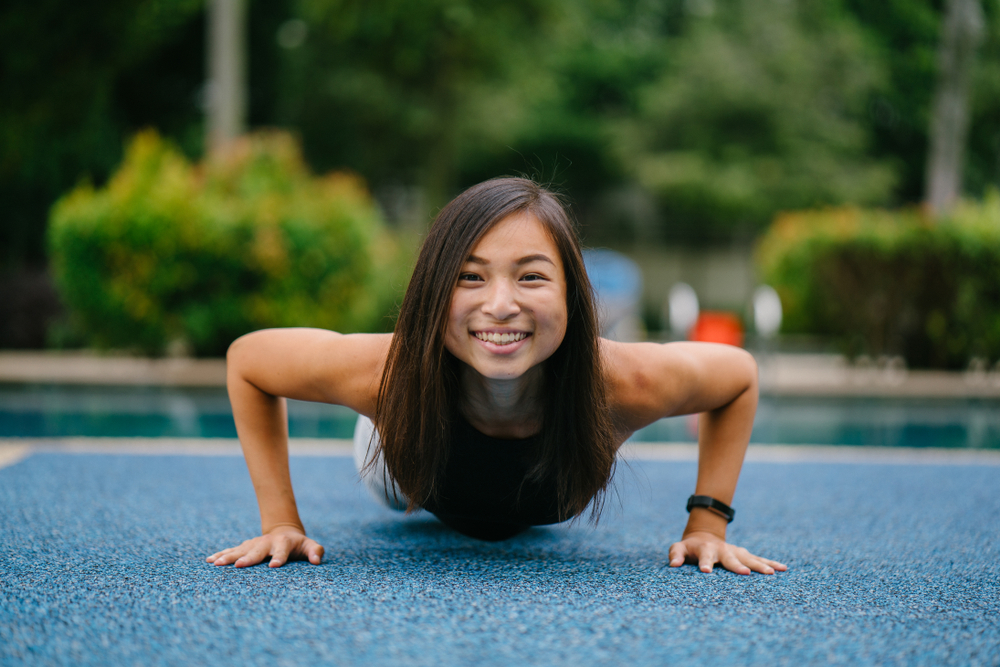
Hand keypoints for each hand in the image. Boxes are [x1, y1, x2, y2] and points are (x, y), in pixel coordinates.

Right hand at [206, 525, 324, 567]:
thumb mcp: (310, 546)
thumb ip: (315, 551)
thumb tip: (317, 560)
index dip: (279, 557)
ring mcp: (254, 544)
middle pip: (257, 550)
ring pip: (240, 549)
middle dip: (248, 558)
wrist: (284, 531)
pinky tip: (210, 560)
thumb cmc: (299, 544)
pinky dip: (221, 554)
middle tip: (239, 565)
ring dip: (229, 556)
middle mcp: (267, 542)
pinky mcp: (245, 547)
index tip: (274, 566)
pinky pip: (232, 550)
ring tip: (216, 563)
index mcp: (284, 543)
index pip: (283, 551)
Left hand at [668, 530, 786, 574]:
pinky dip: (770, 563)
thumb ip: (676, 554)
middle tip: (745, 573)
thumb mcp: (679, 548)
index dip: (704, 563)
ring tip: (771, 573)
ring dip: (759, 565)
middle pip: (730, 558)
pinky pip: (758, 559)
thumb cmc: (690, 547)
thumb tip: (673, 564)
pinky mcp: (744, 554)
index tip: (705, 572)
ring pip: (748, 558)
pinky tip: (783, 569)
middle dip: (737, 566)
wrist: (704, 535)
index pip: (704, 557)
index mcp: (705, 549)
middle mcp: (723, 550)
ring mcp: (735, 551)